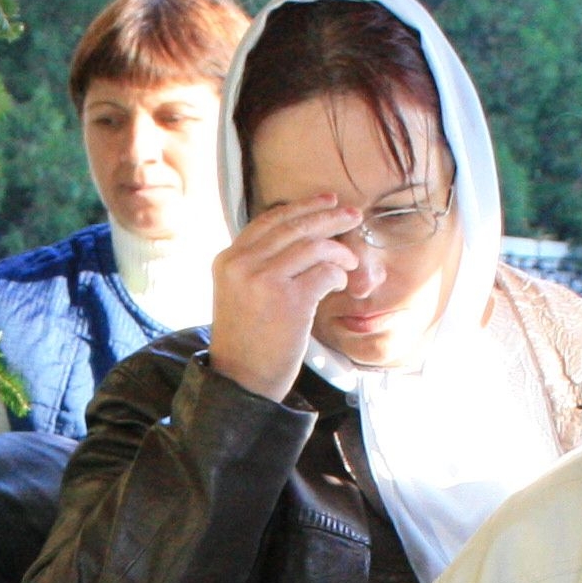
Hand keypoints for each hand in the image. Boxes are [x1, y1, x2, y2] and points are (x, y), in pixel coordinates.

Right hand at [207, 199, 366, 401]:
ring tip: (351, 262)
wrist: (241, 380)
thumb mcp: (237, 293)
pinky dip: (338, 275)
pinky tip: (339, 283)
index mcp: (228, 260)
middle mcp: (243, 265)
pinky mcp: (290, 301)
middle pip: (295, 227)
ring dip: (340, 251)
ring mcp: (265, 281)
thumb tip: (299, 234)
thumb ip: (257, 263)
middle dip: (329, 217)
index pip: (269, 220)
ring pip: (314, 246)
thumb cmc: (246, 339)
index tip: (327, 202)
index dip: (302, 207)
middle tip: (353, 215)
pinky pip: (325, 272)